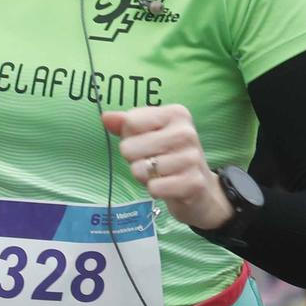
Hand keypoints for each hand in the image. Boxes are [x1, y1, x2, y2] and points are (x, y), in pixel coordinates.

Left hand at [103, 105, 228, 230]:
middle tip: (153, 162)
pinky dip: (156, 191)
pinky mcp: (193, 182)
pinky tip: (168, 186)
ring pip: (140, 169)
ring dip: (145, 177)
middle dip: (135, 160)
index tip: (146, 143)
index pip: (130, 122)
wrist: (200, 189)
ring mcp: (191, 157)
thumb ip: (126, 124)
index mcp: (176, 114)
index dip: (130, 137)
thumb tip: (105, 117)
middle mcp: (186, 132)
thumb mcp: (149, 135)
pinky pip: (154, 187)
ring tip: (161, 175)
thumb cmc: (169, 157)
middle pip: (130, 147)